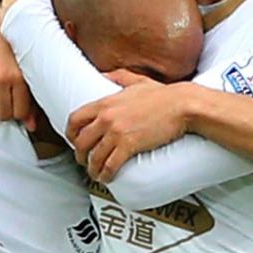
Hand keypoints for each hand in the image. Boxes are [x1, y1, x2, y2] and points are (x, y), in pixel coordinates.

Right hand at [0, 13, 32, 124]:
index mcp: (19, 77)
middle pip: (3, 115)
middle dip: (5, 109)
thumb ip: (31, 100)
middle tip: (6, 95)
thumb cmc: (13, 49)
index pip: (19, 113)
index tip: (18, 102)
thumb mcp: (26, 71)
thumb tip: (31, 127)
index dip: (19, 111)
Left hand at [69, 70, 191, 180]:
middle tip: (84, 161)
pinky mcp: (129, 146)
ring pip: (94, 157)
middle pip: (81, 141)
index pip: (75, 119)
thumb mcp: (137, 80)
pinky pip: (110, 165)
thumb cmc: (164, 95)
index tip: (74, 141)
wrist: (181, 105)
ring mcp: (116, 133)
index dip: (71, 134)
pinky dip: (106, 175)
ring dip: (92, 169)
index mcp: (105, 103)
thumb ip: (118, 76)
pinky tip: (106, 178)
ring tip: (96, 174)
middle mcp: (106, 118)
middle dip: (80, 155)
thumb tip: (105, 74)